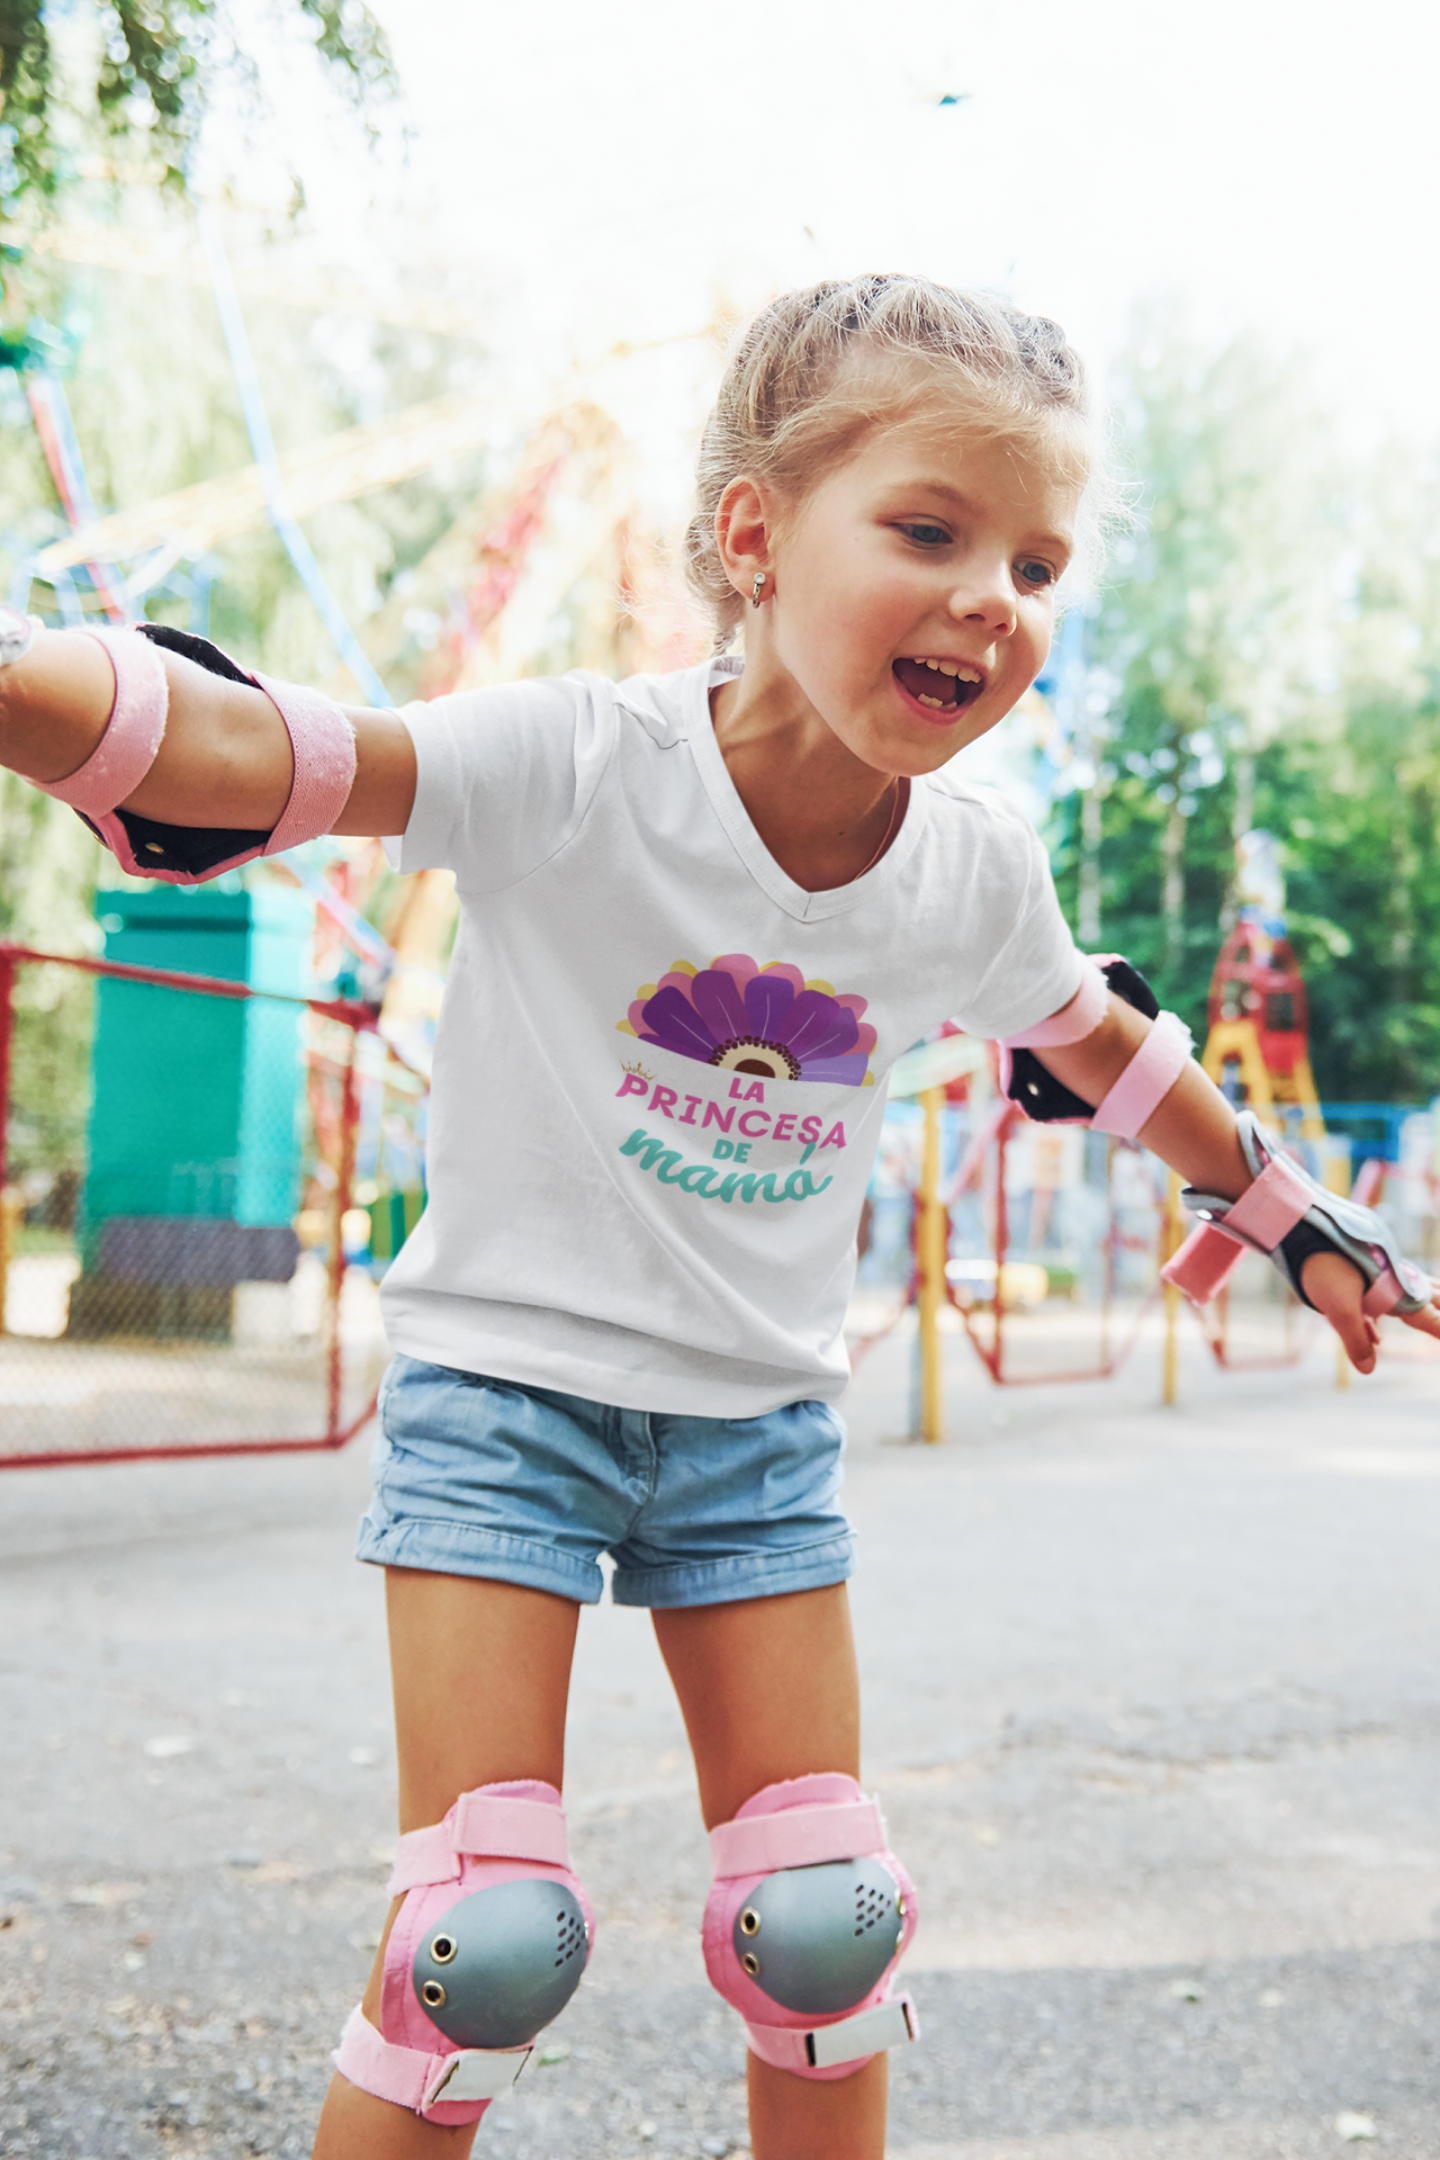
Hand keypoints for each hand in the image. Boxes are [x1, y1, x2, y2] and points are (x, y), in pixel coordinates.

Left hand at [1300, 1249, 1439, 1374]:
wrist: (1300, 1228)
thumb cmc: (1322, 1266)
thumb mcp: (1338, 1308)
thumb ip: (1356, 1340)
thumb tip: (1368, 1370)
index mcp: (1394, 1288)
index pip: (1426, 1314)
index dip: (1438, 1327)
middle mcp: (1392, 1276)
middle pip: (1428, 1295)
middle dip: (1439, 1307)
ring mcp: (1378, 1269)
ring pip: (1410, 1287)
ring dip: (1425, 1301)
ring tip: (1434, 1309)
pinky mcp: (1362, 1265)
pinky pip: (1387, 1287)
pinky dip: (1394, 1303)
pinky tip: (1378, 1330)